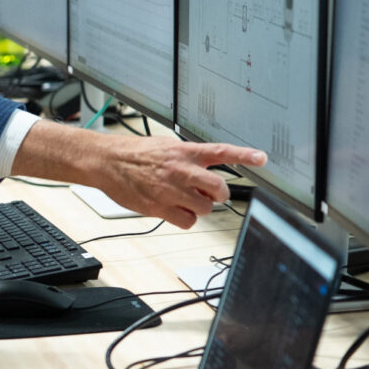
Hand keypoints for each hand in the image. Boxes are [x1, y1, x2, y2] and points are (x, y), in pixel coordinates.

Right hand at [12, 120, 266, 228]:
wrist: (106, 161)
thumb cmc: (132, 154)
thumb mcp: (163, 146)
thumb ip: (186, 157)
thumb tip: (203, 167)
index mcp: (183, 151)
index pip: (221, 152)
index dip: (245, 155)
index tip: (262, 158)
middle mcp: (181, 170)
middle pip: (218, 188)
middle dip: (218, 195)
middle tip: (209, 194)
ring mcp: (171, 189)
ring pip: (205, 208)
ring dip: (198, 207)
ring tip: (183, 200)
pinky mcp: (160, 206)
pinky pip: (187, 222)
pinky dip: (184, 219)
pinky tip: (173, 210)